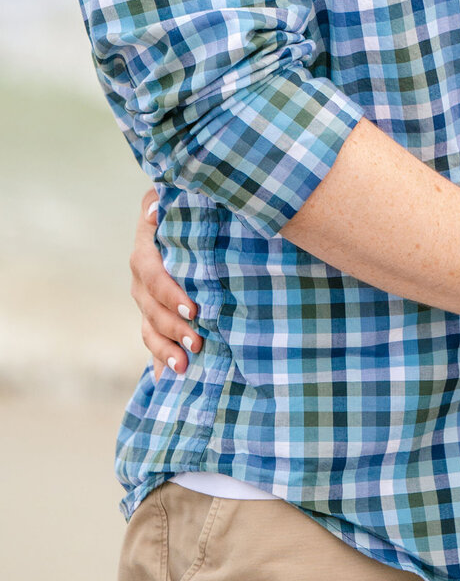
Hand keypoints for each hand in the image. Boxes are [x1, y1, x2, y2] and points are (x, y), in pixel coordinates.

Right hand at [131, 189, 202, 379]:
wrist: (180, 219)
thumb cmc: (184, 206)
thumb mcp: (178, 199)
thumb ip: (163, 203)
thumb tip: (154, 208)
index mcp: (145, 249)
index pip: (151, 274)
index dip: (169, 293)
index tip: (193, 310)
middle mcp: (140, 278)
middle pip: (150, 308)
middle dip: (173, 328)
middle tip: (197, 343)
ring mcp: (144, 299)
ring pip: (148, 328)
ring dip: (164, 350)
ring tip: (184, 368)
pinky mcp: (153, 315)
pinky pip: (151, 340)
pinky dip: (159, 361)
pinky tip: (168, 381)